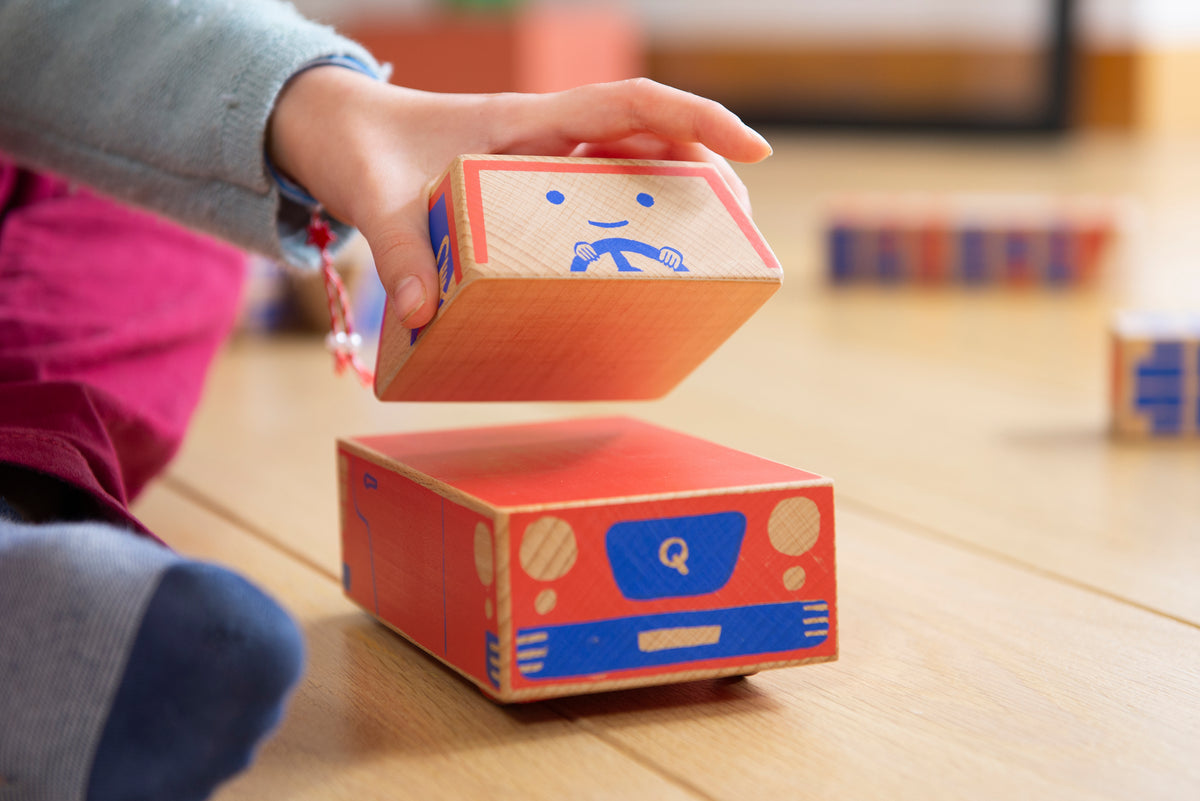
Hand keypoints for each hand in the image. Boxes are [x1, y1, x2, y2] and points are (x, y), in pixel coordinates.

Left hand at [268, 71, 771, 328]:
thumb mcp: (373, 198)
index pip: (630, 105)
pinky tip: (628, 253)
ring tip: (705, 241)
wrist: (331, 127)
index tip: (750, 150)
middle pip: (644, 135)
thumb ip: (400, 254)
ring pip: (622, 161)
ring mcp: (534, 157)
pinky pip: (588, 190)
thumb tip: (424, 317)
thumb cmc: (357, 146)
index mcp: (523, 121)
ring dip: (668, 189)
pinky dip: (621, 211)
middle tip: (741, 218)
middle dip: (701, 165)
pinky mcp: (520, 183)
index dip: (695, 121)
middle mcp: (540, 135)